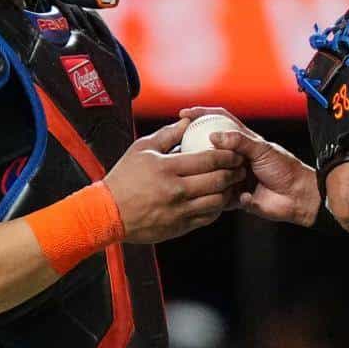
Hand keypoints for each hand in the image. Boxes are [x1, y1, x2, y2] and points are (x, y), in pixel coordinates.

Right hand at [104, 118, 244, 243]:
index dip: (227, 154)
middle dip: (234, 171)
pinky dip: (217, 208)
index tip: (235, 151)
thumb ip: (168, 134)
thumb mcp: (142, 149)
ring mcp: (178, 211)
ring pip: (216, 201)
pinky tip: (218, 199)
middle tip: (240, 166)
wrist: (107, 213)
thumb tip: (189, 121)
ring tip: (233, 183)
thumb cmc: (123, 178)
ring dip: (230, 191)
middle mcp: (175, 190)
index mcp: (167, 168)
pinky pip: (207, 217)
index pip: (208, 159)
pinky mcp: (179, 226)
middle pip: (217, 180)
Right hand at [179, 107, 320, 226]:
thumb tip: (214, 136)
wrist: (298, 196)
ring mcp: (233, 177)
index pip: (218, 121)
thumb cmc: (286, 168)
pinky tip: (236, 194)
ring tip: (217, 177)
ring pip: (211, 174)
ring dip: (210, 175)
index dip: (201, 114)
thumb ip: (240, 141)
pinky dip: (223, 195)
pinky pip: (220, 197)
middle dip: (196, 148)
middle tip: (183, 149)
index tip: (184, 114)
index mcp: (242, 141)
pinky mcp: (234, 197)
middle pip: (209, 149)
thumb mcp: (263, 150)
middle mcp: (235, 158)